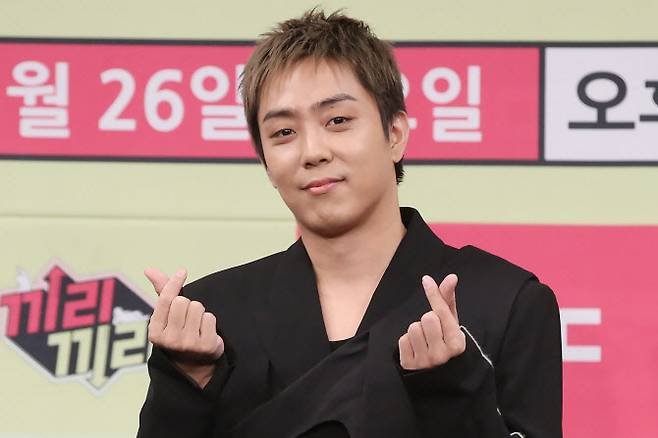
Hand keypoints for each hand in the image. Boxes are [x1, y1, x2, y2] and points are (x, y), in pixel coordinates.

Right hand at [145, 268, 223, 386]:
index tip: (182, 272)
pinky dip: (209, 322)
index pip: (166, 300)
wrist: (193, 366)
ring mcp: (188, 344)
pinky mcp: (206, 346)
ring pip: (198, 308)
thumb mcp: (165, 317)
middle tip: (187, 319)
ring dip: (199, 313)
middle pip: (183, 302)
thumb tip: (149, 269)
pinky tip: (204, 333)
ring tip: (195, 326)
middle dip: (187, 305)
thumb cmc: (178, 334)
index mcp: (155, 332)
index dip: (174, 283)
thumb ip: (161, 292)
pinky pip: (210, 318)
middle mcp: (170, 340)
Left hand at [398, 274, 465, 370]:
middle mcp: (441, 354)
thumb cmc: (446, 343)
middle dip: (428, 320)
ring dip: (417, 331)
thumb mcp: (452, 325)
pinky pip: (403, 339)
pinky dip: (408, 341)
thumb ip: (448, 301)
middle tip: (433, 332)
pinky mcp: (408, 365)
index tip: (426, 279)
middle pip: (427, 318)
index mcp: (456, 344)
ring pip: (413, 328)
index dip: (434, 294)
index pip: (442, 313)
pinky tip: (416, 349)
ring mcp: (424, 362)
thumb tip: (451, 277)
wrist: (439, 377)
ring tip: (425, 341)